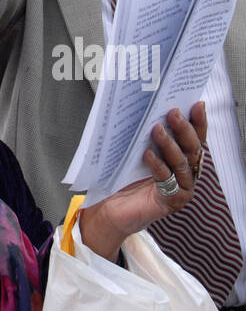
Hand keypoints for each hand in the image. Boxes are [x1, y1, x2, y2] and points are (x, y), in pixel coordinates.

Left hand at [79, 103, 206, 261]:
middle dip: (184, 129)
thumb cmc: (124, 175)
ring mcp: (181, 187)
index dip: (199, 121)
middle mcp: (186, 172)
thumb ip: (146, 132)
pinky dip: (158, 165)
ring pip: (181, 163)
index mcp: (182, 157)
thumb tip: (145, 104)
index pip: (195, 137)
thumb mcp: (136, 148)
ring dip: (169, 144)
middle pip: (192, 148)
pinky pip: (167, 180)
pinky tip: (147, 154)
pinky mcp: (171, 201)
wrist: (111, 206)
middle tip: (173, 113)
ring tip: (157, 129)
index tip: (197, 104)